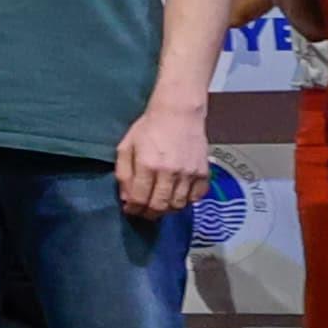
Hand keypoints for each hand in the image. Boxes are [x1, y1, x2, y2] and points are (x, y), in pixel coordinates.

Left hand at [114, 99, 209, 221]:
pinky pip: (195, 197)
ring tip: (159, 205)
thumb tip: (126, 198)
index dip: (133, 209)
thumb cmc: (149, 128)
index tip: (130, 210)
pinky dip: (186, 201)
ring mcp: (189, 173)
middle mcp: (170, 172)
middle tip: (144, 213)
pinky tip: (177, 196)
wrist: (179, 113)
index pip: (140, 199)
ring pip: (178, 205)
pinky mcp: (203, 172)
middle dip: (149, 214)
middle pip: (160, 206)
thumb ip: (124, 173)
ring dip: (166, 210)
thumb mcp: (126, 146)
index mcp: (148, 165)